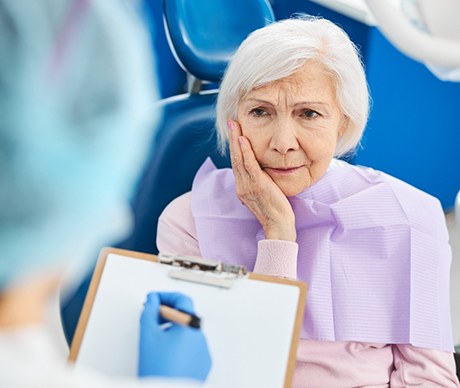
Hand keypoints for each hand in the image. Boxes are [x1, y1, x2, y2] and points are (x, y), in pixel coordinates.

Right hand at [138, 292, 211, 380]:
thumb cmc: (159, 369)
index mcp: (191, 326)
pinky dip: (180, 345)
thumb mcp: (148, 335)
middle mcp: (201, 337)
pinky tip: (166, 353)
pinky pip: (192, 348)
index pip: (182, 299)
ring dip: (173, 329)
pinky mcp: (203, 365)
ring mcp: (204, 352)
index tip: (154, 299)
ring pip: (188, 333)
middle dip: (168, 313)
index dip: (166, 296)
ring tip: (157, 338)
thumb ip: (149, 311)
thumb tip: (153, 300)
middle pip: (185, 316)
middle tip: (152, 317)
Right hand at [228, 120, 295, 240]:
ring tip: (234, 124)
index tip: (235, 131)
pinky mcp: (257, 185)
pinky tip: (243, 140)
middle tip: (231, 121)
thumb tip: (260, 171)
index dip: (234, 146)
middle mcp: (241, 185)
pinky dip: (245, 152)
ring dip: (235, 140)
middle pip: (234, 157)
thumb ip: (259, 182)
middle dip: (232, 138)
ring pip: (239, 159)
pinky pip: (249, 165)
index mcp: (242, 187)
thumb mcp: (264, 193)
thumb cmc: (275, 210)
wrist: (279, 225)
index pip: (237, 163)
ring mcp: (247, 186)